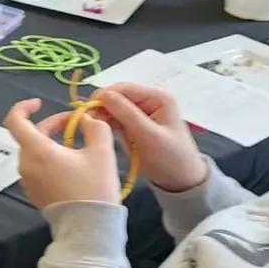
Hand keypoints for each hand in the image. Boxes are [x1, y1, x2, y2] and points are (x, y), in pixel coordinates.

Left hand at [2, 98, 123, 209]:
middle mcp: (25, 164)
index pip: (15, 120)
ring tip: (79, 145)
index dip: (24, 107)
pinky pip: (37, 167)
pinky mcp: (33, 192)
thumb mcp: (102, 153)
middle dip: (52, 125)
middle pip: (30, 135)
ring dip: (52, 142)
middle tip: (78, 124)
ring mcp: (27, 180)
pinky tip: (72, 164)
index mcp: (36, 150)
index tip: (39, 103)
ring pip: (35, 151)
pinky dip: (50, 158)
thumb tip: (86, 119)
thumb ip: (95, 127)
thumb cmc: (93, 187)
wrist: (88, 228)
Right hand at [94, 85, 208, 192]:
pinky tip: (100, 129)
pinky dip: (105, 121)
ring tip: (94, 126)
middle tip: (89, 120)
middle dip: (102, 105)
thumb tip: (102, 95)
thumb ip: (127, 114)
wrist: (180, 179)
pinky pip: (113, 116)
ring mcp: (140, 110)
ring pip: (112, 105)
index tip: (88, 110)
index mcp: (158, 97)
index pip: (124, 88)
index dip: (104, 95)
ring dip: (102, 114)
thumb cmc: (170, 158)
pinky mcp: (132, 122)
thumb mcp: (149, 136)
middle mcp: (148, 99)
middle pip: (116, 94)